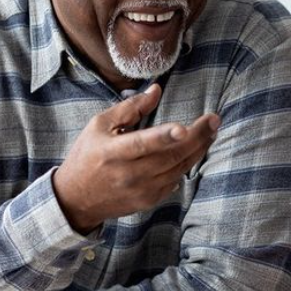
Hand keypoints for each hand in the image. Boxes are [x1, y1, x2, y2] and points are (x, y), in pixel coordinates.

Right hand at [53, 83, 219, 232]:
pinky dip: (186, 165)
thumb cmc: (88, 155)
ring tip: (211, 132)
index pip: (141, 144)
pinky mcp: (149, 201)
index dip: (163, 136)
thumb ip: (131, 108)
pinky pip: (175, 181)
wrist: (76, 199)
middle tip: (214, 120)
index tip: (184, 128)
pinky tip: (195, 150)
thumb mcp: (100, 125)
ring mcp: (140, 191)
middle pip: (169, 156)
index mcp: (112, 153)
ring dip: (198, 150)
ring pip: (178, 169)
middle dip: (196, 137)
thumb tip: (157, 89)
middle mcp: (128, 175)